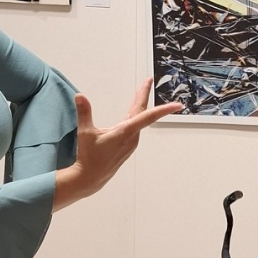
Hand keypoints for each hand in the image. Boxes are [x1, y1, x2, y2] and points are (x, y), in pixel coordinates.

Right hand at [53, 78, 180, 209]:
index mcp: (125, 132)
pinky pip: (136, 127)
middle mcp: (132, 137)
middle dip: (144, 94)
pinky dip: (137, 115)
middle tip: (148, 80)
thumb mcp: (85, 133)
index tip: (177, 105)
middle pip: (143, 112)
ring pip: (139, 120)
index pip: (148, 116)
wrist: (91, 177)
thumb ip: (84, 113)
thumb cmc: (89, 157)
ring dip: (140, 105)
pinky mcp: (128, 146)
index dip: (164, 109)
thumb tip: (80, 96)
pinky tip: (134, 112)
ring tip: (140, 92)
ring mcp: (131, 142)